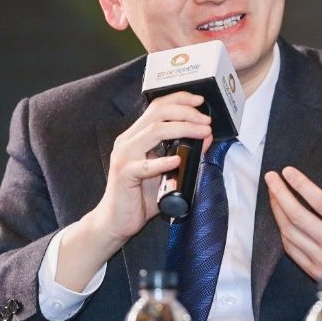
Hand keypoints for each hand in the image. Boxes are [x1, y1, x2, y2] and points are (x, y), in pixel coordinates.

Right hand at [56, 92, 210, 290]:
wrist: (115, 221)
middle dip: (186, 112)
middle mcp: (127, 141)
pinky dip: (162, 162)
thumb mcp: (165, 171)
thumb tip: (205, 138)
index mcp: (135, 136)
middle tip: (206, 121)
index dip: (179, 99)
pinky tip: (177, 161)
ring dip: (182, 129)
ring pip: (153, 132)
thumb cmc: (139, 196)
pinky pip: (144, 166)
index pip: (157, 107)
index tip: (200, 101)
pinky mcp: (124, 175)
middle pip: (157, 114)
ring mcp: (124, 157)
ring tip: (201, 133)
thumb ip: (183, 155)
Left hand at [263, 155, 321, 320]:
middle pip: (298, 216)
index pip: (321, 202)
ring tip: (273, 194)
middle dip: (280, 194)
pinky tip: (281, 219)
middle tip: (271, 177)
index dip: (302, 185)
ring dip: (278, 211)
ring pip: (290, 232)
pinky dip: (283, 232)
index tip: (288, 171)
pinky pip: (291, 249)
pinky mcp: (316, 271)